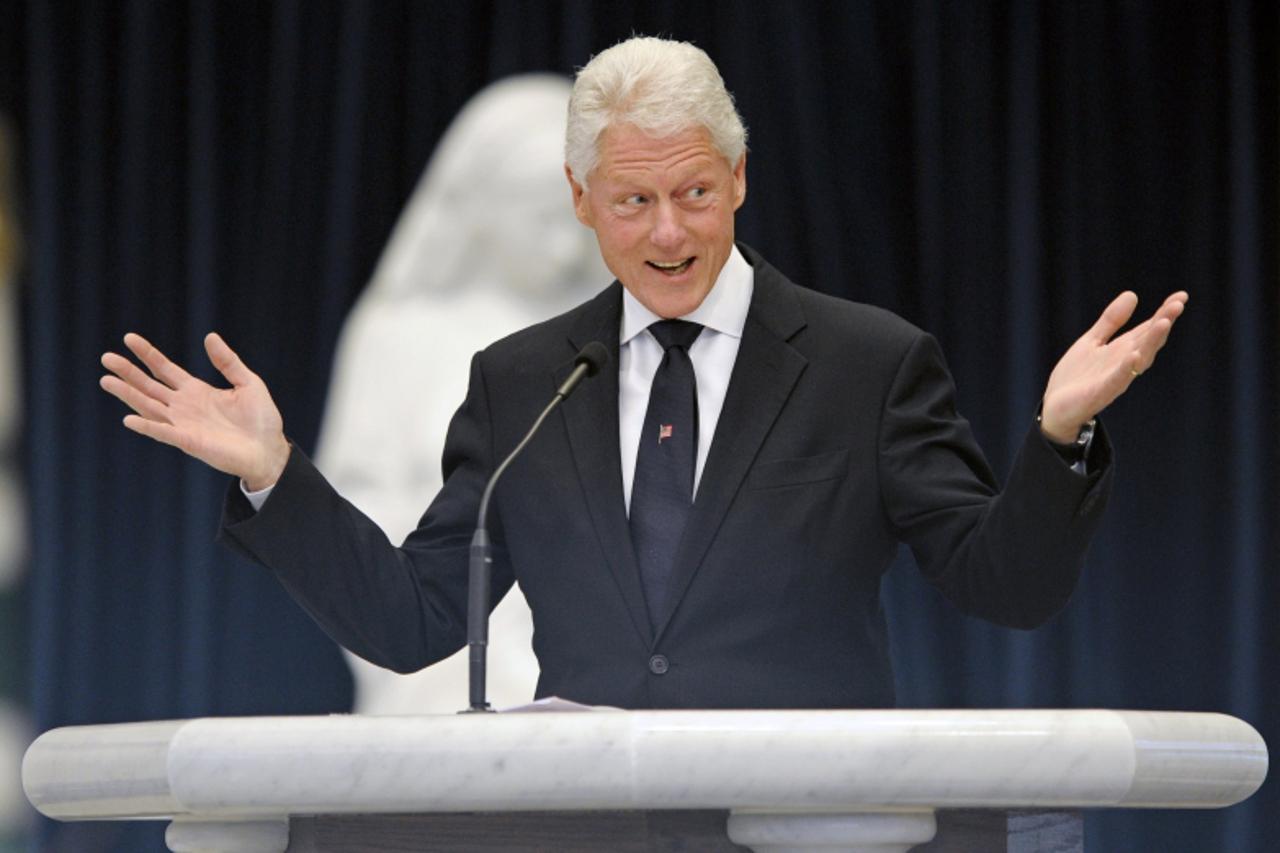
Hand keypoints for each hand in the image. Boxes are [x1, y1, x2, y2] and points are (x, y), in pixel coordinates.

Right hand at [100, 332, 290, 489]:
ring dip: (128, 394)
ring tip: (106, 380)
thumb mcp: (248, 383)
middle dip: (128, 372)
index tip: (129, 338)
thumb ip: (228, 362)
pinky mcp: (189, 442)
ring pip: (149, 406)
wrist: (270, 450)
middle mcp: (184, 407)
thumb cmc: (261, 419)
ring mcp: (183, 424)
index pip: (165, 369)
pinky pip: (163, 433)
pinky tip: (129, 418)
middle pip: (149, 386)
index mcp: (196, 391)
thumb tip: (210, 336)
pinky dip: (147, 426)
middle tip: (106, 357)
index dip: (148, 354)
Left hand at [1039, 291, 1188, 442]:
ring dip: (1152, 342)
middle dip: (1163, 323)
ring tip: (1163, 323)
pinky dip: (1126, 368)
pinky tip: (1134, 355)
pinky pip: (1117, 380)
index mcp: (1123, 350)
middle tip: (1178, 304)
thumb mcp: (1092, 341)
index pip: (1148, 329)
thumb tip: (1132, 294)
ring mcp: (1115, 378)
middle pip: (1148, 341)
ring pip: (1139, 359)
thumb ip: (1111, 321)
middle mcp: (1124, 363)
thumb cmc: (1076, 377)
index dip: (1164, 312)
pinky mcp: (1100, 393)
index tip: (1182, 296)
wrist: (1055, 409)